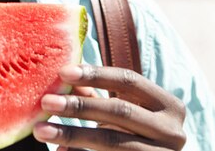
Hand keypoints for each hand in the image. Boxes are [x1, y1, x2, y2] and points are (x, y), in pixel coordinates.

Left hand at [33, 65, 186, 150]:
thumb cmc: (140, 136)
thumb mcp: (126, 114)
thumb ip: (98, 96)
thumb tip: (62, 78)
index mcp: (169, 106)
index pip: (129, 80)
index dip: (96, 74)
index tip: (63, 72)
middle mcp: (172, 131)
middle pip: (119, 111)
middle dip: (80, 105)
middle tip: (46, 101)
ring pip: (112, 140)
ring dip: (73, 134)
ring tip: (42, 129)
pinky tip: (59, 150)